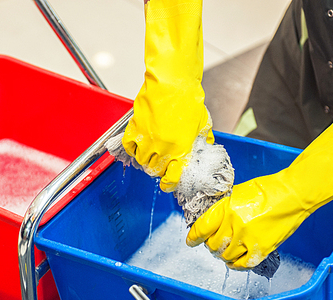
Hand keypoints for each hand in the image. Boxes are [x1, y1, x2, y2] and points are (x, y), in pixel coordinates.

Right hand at [122, 0, 213, 192]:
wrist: (172, 83)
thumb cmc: (188, 99)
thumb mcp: (202, 123)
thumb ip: (202, 138)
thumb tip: (203, 146)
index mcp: (180, 149)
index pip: (172, 178)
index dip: (169, 183)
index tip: (168, 182)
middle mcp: (162, 148)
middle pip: (154, 170)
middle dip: (157, 169)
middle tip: (160, 163)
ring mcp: (147, 139)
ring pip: (140, 160)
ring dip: (145, 159)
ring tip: (149, 153)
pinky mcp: (135, 128)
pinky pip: (129, 146)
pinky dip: (132, 148)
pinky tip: (138, 145)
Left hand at [187, 115, 332, 269]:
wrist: (293, 194)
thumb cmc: (268, 190)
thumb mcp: (238, 194)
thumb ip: (224, 209)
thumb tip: (212, 222)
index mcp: (227, 207)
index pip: (202, 227)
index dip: (194, 237)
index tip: (191, 241)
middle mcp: (234, 224)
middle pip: (212, 244)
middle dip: (210, 245)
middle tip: (214, 243)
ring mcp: (248, 238)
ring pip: (225, 256)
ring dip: (223, 255)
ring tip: (226, 250)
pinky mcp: (261, 248)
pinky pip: (242, 264)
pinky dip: (235, 265)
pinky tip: (234, 260)